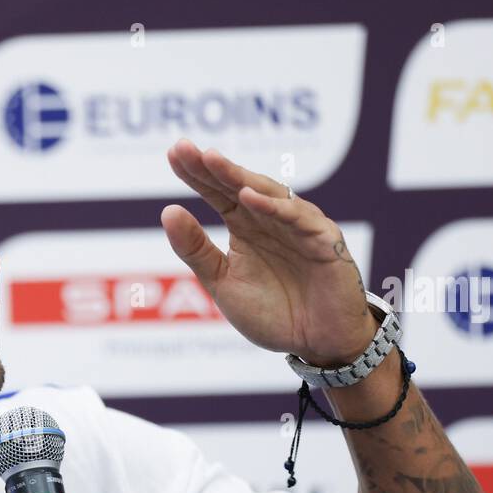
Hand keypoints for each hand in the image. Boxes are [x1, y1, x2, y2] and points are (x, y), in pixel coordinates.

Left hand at [160, 139, 375, 366]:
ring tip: (212, 162)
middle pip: (239, 186)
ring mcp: (298, 227)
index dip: (197, 174)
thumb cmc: (273, 313)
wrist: (317, 343)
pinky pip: (299, 219)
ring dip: (240, 178)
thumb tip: (168, 211)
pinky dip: (275, 207)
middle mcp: (271, 220)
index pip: (218, 193)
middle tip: (186, 149)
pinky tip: (248, 198)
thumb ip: (197, 251)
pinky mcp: (324, 241)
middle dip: (213, 168)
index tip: (174, 153)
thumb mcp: (223, 284)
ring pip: (269, 195)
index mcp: (246, 228)